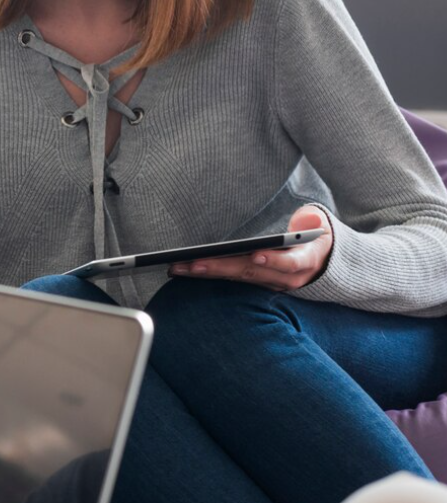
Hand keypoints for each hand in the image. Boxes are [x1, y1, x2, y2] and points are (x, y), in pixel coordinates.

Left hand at [169, 206, 334, 291]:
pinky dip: (208, 274)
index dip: (274, 260)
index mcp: (305, 261)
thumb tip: (311, 218)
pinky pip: (230, 280)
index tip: (256, 255)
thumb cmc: (314, 238)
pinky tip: (184, 269)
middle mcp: (287, 277)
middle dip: (221, 268)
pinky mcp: (256, 284)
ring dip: (206, 273)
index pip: (290, 263)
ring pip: (236, 278)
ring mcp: (270, 283)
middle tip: (194, 263)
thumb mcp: (321, 227)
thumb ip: (313, 221)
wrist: (323, 263)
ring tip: (179, 266)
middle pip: (251, 272)